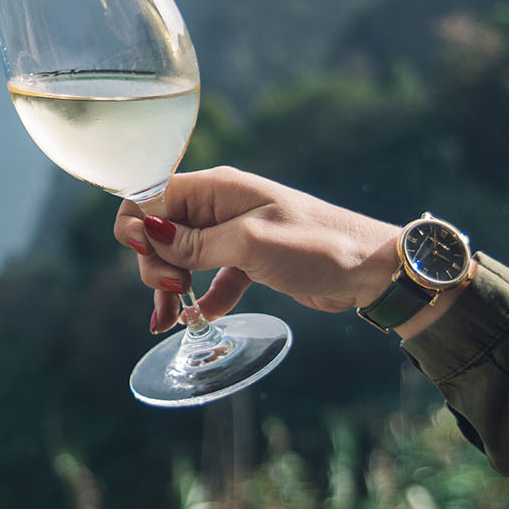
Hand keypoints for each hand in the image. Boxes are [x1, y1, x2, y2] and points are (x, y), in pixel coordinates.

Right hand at [115, 167, 400, 333]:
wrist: (372, 269)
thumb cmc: (318, 245)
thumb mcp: (250, 244)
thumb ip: (194, 242)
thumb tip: (145, 232)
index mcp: (217, 188)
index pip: (151, 194)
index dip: (136, 223)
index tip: (144, 254)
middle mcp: (219, 206)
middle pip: (160, 229)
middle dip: (152, 262)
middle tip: (172, 293)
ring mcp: (233, 234)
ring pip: (180, 256)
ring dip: (169, 286)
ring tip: (170, 321)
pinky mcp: (249, 260)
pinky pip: (209, 278)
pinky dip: (201, 299)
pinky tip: (197, 320)